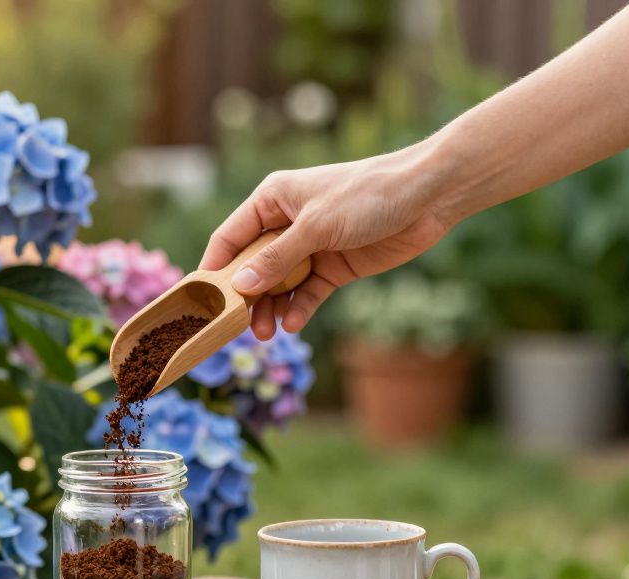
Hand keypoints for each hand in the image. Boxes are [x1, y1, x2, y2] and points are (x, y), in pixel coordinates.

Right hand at [201, 146, 454, 339]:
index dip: (214, 268)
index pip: (230, 238)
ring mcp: (310, 247)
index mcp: (272, 201)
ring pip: (278, 285)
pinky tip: (293, 324)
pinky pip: (307, 293)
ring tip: (266, 333)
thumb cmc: (367, 195)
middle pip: (251, 267)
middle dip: (244, 297)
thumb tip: (239, 284)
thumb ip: (277, 258)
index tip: (201, 302)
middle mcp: (285, 223)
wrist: (428, 197)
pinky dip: (299, 309)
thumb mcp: (316, 226)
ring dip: (270, 309)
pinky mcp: (334, 267)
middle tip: (237, 327)